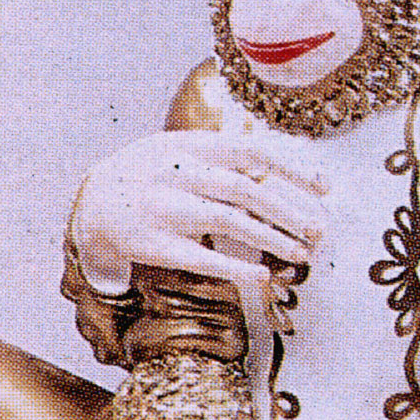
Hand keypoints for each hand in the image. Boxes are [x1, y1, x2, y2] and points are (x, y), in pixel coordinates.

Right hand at [70, 130, 326, 292]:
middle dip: (287, 211)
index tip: (325, 188)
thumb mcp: (186, 148)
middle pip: (244, 188)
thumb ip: (232, 152)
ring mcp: (162, 208)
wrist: (94, 201)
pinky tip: (262, 276)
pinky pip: (200, 257)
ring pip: (226, 221)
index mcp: (190, 144)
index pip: (252, 150)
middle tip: (317, 230)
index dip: (292, 169)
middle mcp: (176, 172)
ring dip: (270, 239)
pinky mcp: (152, 244)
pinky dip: (235, 267)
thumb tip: (295, 153)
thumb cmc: (154, 173)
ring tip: (299, 254)